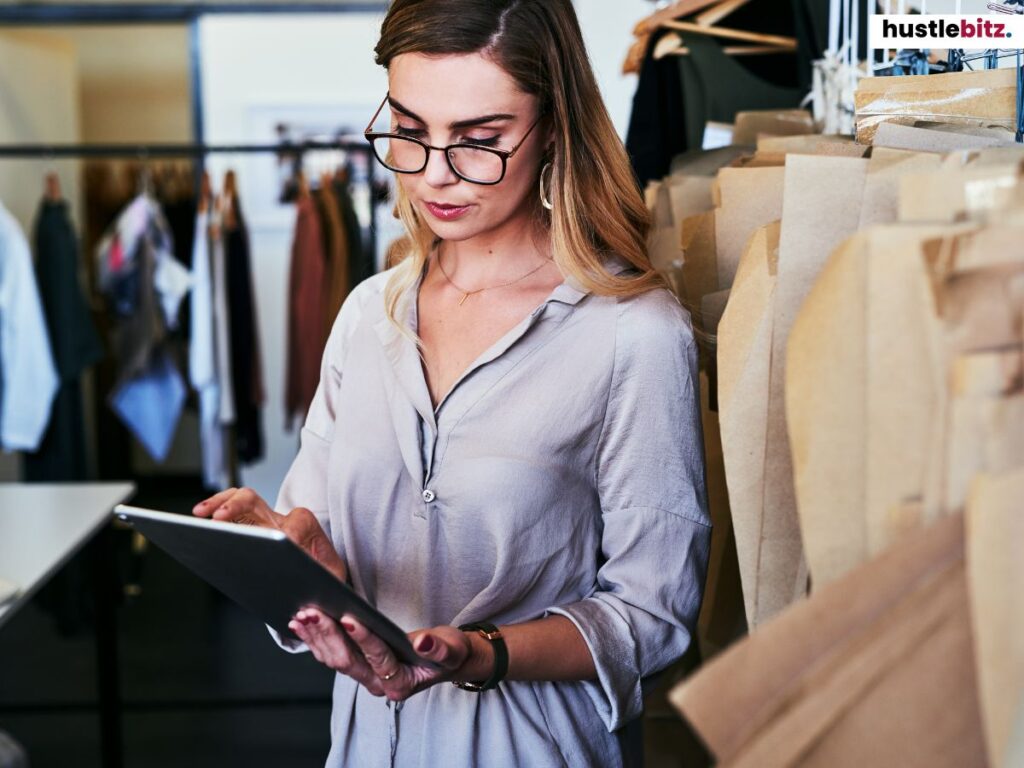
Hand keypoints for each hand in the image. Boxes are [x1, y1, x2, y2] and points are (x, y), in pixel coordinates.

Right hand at [192, 487, 347, 583]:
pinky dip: (213, 511)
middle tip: (218, 519)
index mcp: (307, 529)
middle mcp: (281, 520)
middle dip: (236, 506)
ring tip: (198, 514)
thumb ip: (325, 590)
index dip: (284, 537)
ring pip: (239, 501)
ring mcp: (262, 521)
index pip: (294, 525)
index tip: (278, 547)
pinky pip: (229, 513)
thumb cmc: (324, 577)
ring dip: (217, 504)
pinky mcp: (248, 528)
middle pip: (256, 502)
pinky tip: (197, 523)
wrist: (321, 575)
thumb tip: (305, 601)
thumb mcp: (331, 583)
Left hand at [289, 609, 492, 700]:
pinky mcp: (357, 666)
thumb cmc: (450, 652)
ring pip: (334, 660)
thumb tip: (423, 642)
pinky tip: (302, 624)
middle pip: (348, 661)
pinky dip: (316, 639)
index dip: (363, 639)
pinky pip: (331, 656)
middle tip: (313, 613)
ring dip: (317, 637)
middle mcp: (378, 685)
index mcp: (401, 684)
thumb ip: (439, 648)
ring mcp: (365, 677)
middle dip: (329, 635)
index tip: (349, 618)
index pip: (378, 659)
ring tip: (302, 615)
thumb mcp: (452, 649)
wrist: (446, 659)